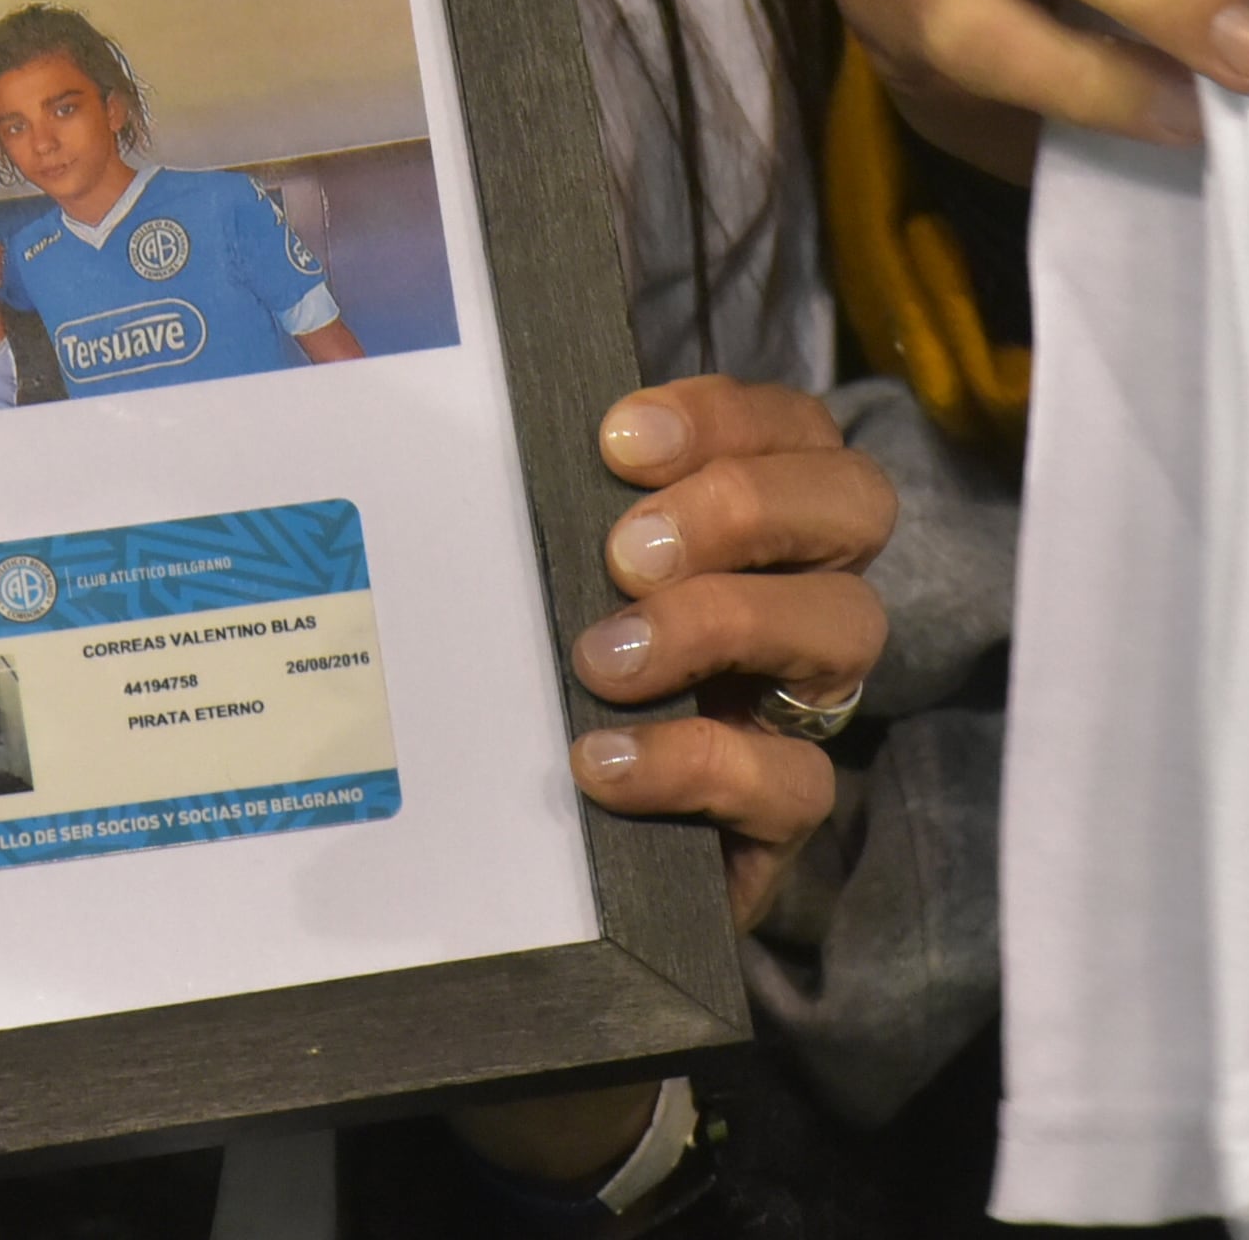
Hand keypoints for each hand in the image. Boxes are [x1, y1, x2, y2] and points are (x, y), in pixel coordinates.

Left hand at [561, 377, 892, 932]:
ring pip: (850, 625)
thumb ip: (529, 501)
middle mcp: (804, 590)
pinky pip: (793, 779)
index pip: (791, 426)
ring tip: (604, 658)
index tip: (617, 441)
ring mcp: (806, 699)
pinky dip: (695, 760)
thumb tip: (392, 391)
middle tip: (624, 553)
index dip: (722, 418)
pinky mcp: (784, 810)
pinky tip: (604, 760)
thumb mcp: (544, 573)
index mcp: (758, 518)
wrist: (562, 856)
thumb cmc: (544, 673)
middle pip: (855, 501)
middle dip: (740, 507)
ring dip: (720, 621)